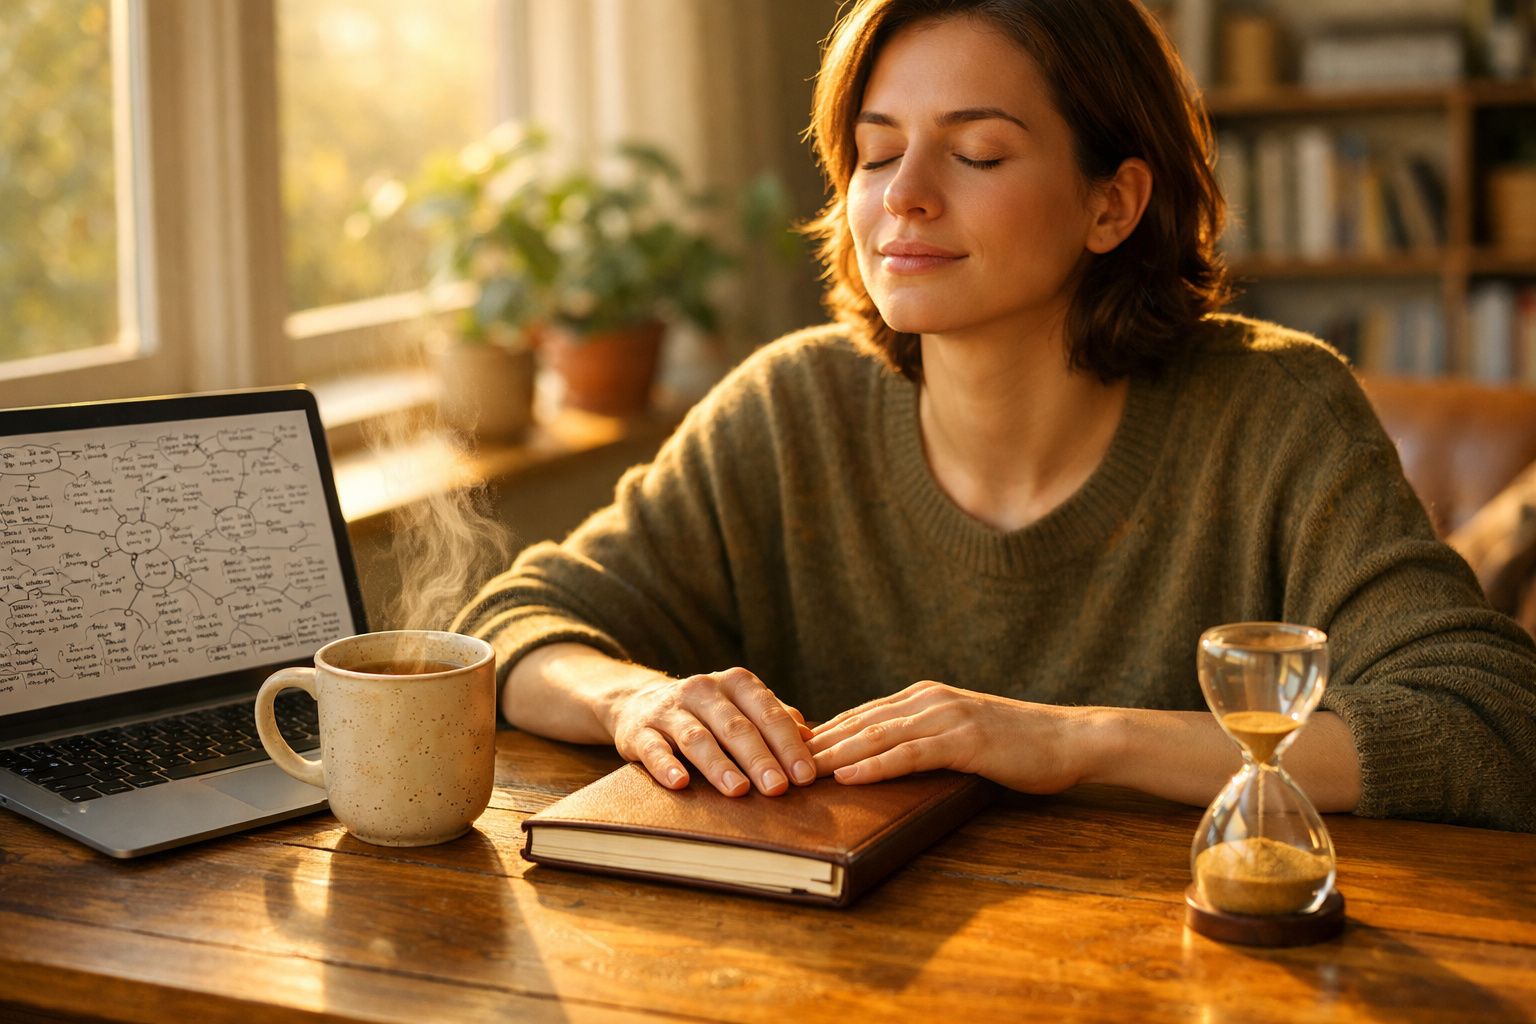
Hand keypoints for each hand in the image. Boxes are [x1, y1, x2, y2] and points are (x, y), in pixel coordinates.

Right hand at [605, 667, 816, 796]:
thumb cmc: (710, 714)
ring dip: (719, 765)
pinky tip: (680, 782)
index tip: (805, 775)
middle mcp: (703, 690)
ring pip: (698, 738)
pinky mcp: (640, 731)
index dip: (788, 744)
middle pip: (736, 726)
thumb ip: (777, 719)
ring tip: (738, 790)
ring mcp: (670, 710)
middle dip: (759, 758)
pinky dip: (666, 765)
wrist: (641, 704)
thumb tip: (812, 740)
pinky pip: (653, 749)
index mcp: (736, 683)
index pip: (768, 713)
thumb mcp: (744, 708)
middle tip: (779, 788)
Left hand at [807, 681, 1085, 792]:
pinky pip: (908, 754)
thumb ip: (924, 738)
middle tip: (774, 764)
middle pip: (857, 723)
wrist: (1070, 739)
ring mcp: (946, 717)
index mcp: (924, 696)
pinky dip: (873, 765)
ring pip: (874, 736)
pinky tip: (846, 776)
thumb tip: (883, 759)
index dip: (820, 733)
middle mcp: (928, 699)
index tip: (783, 751)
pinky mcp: (963, 740)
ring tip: (796, 772)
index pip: (859, 715)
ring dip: (832, 755)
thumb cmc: (1018, 744)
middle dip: (814, 745)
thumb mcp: (961, 733)